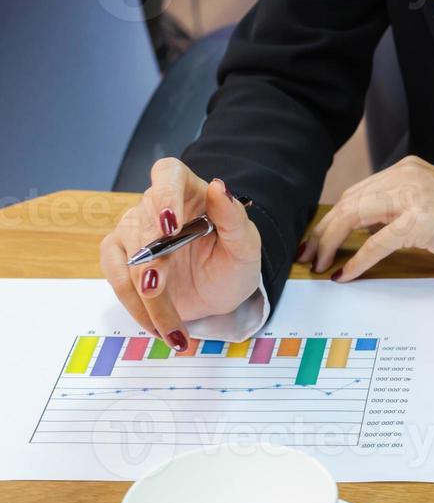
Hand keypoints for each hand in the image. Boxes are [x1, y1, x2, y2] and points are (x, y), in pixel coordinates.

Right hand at [100, 158, 262, 345]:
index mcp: (190, 190)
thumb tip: (219, 187)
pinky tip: (157, 327)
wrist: (221, 293)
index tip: (169, 225)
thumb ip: (234, 218)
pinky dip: (136, 308)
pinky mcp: (121, 258)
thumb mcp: (246, 246)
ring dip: (142, 294)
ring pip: (127, 258)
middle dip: (149, 259)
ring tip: (166, 326)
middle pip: (142, 222)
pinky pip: (117, 280)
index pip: (168, 175)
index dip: (164, 195)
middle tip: (156, 288)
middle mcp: (156, 205)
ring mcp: (134, 231)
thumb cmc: (234, 262)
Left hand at [300, 156, 433, 279]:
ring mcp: (414, 195)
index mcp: (408, 169)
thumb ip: (397, 210)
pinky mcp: (421, 220)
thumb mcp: (431, 207)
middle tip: (306, 257)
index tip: (316, 242)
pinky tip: (345, 274)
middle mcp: (407, 175)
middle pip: (349, 202)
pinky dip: (356, 260)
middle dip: (322, 232)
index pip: (357, 192)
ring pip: (354, 216)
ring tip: (319, 266)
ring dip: (330, 244)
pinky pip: (376, 243)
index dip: (331, 218)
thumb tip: (360, 231)